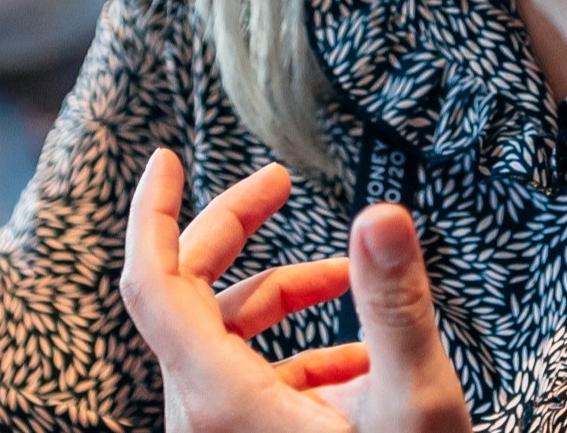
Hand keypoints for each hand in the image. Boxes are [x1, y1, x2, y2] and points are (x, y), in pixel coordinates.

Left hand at [120, 149, 471, 432]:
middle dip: (234, 233)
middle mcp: (205, 419)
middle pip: (188, 300)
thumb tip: (382, 216)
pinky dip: (299, 352)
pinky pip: (251, 384)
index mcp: (220, 400)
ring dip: (281, 295)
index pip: (153, 284)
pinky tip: (357, 357)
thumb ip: (395, 305)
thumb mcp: (413, 404)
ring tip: (346, 279)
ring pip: (224, 341)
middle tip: (281, 184)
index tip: (167, 159)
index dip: (156, 214)